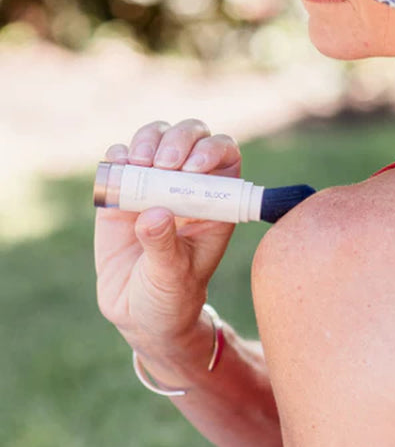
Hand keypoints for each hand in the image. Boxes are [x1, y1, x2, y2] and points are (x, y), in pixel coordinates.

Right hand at [94, 119, 240, 361]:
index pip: (224, 155)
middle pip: (191, 136)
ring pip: (156, 137)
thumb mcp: (171, 275)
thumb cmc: (171, 294)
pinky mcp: (122, 190)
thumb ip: (163, 246)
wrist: (139, 311)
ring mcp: (155, 182)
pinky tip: (119, 165)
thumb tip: (153, 213)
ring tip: (139, 164)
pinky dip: (118, 155)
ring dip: (148, 141)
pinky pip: (121, 158)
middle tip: (163, 163)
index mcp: (216, 200)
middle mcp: (188, 184)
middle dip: (178, 139)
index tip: (192, 167)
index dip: (212, 150)